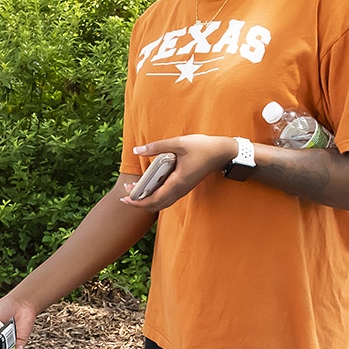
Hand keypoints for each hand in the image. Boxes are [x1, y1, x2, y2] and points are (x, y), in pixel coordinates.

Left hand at [123, 135, 239, 211]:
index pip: (154, 199)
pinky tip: (149, 186)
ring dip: (147, 200)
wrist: (223, 152)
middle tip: (125, 193)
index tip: (125, 198)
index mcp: (178, 182)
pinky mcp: (184, 186)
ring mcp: (183, 190)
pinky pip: (167, 197)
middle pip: (156, 205)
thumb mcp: (178, 143)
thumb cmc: (203, 147)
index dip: (138, 202)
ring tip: (134, 191)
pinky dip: (155, 196)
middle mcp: (180, 190)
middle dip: (139, 202)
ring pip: (162, 203)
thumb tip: (137, 150)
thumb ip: (157, 147)